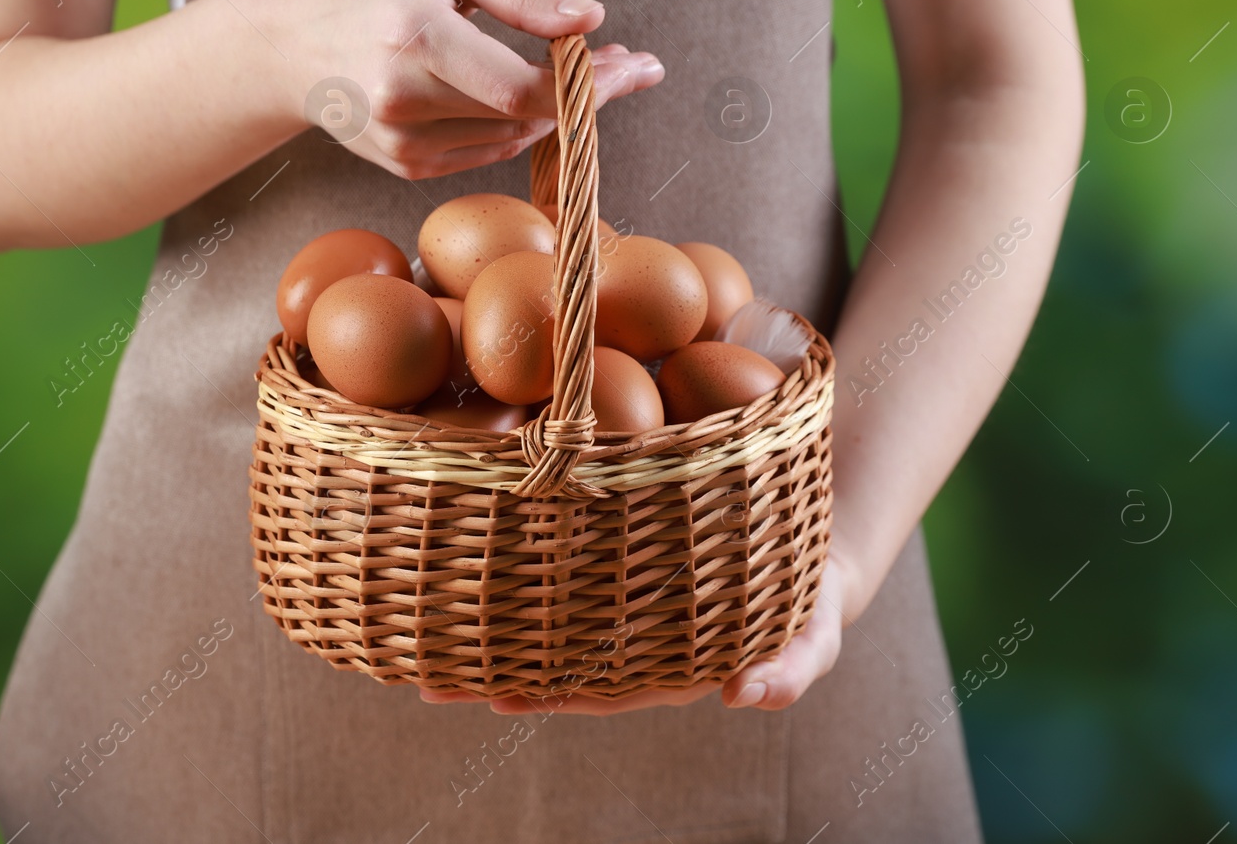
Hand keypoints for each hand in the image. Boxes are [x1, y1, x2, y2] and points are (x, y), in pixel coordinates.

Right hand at [243, 0, 663, 180]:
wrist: (291, 44)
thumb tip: (590, 20)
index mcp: (413, 36)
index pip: (518, 85)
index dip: (587, 84)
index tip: (637, 65)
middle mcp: (403, 98)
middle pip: (524, 114)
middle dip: (588, 91)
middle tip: (626, 62)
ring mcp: (403, 143)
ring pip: (513, 136)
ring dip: (559, 108)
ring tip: (585, 70)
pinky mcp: (406, 167)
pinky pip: (488, 149)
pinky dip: (520, 124)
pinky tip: (530, 95)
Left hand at [417, 554, 858, 715]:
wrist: (811, 544)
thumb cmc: (807, 599)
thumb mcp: (812, 635)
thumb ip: (790, 669)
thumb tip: (748, 696)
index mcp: (665, 664)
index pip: (595, 686)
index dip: (545, 691)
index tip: (494, 699)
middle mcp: (630, 636)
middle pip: (552, 655)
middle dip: (493, 665)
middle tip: (429, 675)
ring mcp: (619, 596)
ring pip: (545, 611)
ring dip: (489, 616)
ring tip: (424, 617)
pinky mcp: (616, 545)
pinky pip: (561, 558)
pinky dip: (517, 559)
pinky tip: (468, 537)